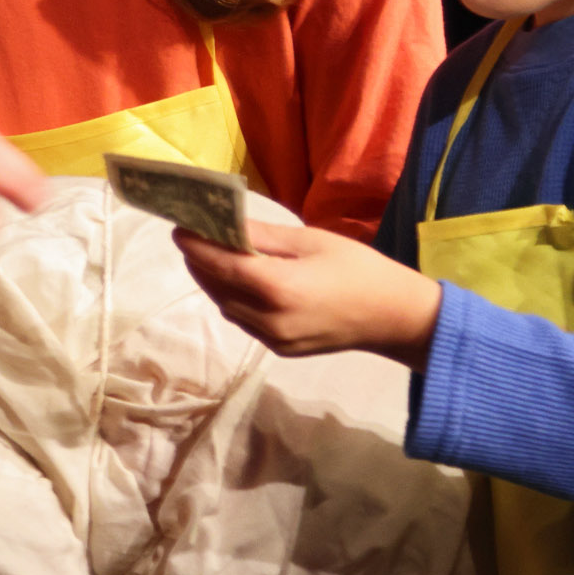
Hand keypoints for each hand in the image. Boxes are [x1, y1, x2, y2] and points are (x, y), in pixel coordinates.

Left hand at [177, 219, 442, 359]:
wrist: (394, 318)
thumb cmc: (358, 269)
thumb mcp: (311, 242)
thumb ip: (264, 237)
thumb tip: (226, 224)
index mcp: (277, 288)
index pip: (220, 265)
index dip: (195, 246)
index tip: (179, 227)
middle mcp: (268, 319)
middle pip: (218, 289)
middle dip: (201, 262)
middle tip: (193, 236)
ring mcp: (273, 340)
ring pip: (227, 308)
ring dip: (215, 283)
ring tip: (212, 256)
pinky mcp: (280, 350)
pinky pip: (245, 322)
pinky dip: (234, 300)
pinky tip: (239, 282)